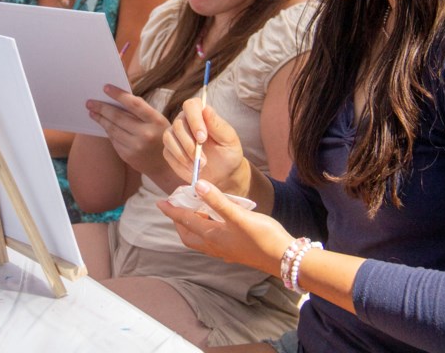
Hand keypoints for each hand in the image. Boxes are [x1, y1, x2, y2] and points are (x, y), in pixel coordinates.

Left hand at [87, 84, 168, 174]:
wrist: (166, 166)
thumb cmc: (161, 136)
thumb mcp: (158, 121)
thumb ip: (142, 111)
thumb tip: (119, 98)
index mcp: (155, 121)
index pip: (134, 104)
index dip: (119, 95)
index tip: (105, 88)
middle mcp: (145, 134)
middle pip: (118, 117)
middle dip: (102, 108)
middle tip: (90, 102)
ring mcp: (136, 147)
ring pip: (112, 129)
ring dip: (101, 119)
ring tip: (92, 112)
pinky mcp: (128, 156)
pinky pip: (114, 140)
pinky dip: (108, 131)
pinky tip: (103, 124)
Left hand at [157, 179, 291, 274]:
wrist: (284, 259)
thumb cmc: (263, 237)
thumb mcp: (239, 216)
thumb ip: (218, 201)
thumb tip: (198, 185)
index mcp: (212, 236)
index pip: (185, 221)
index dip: (172, 211)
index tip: (159, 202)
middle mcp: (215, 246)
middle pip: (188, 235)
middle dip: (179, 221)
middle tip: (176, 207)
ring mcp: (225, 251)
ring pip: (199, 240)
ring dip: (192, 227)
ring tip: (194, 212)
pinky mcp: (235, 252)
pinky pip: (211, 242)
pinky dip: (206, 231)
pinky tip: (216, 223)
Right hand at [162, 97, 247, 193]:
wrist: (223, 173)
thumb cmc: (227, 152)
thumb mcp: (228, 139)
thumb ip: (217, 124)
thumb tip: (206, 109)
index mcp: (201, 113)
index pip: (190, 105)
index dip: (194, 120)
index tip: (203, 138)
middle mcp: (185, 120)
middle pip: (178, 124)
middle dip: (190, 145)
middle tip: (203, 160)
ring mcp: (175, 135)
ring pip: (169, 138)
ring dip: (184, 154)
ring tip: (199, 166)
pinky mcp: (169, 149)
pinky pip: (167, 153)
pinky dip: (180, 163)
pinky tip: (192, 169)